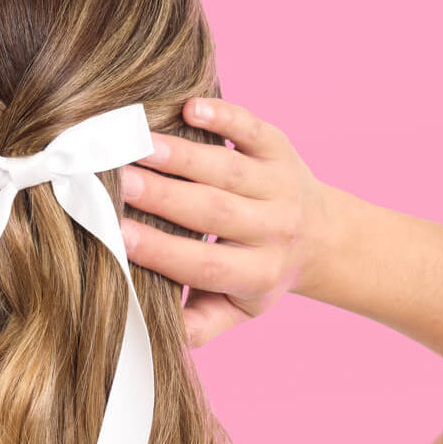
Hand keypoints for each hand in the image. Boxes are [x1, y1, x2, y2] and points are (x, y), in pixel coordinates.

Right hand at [119, 97, 327, 347]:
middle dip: (163, 196)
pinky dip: (224, 116)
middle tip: (118, 181)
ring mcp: (278, 185)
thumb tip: (156, 336)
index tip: (120, 236)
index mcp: (256, 272)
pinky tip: (191, 107)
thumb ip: (199, 324)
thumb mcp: (237, 309)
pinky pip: (252, 130)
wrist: (324, 238)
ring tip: (139, 144)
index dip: (162, 251)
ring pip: (227, 169)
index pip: (204, 264)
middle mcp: (273, 229)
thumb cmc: (261, 274)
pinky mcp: (279, 148)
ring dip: (182, 155)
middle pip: (213, 211)